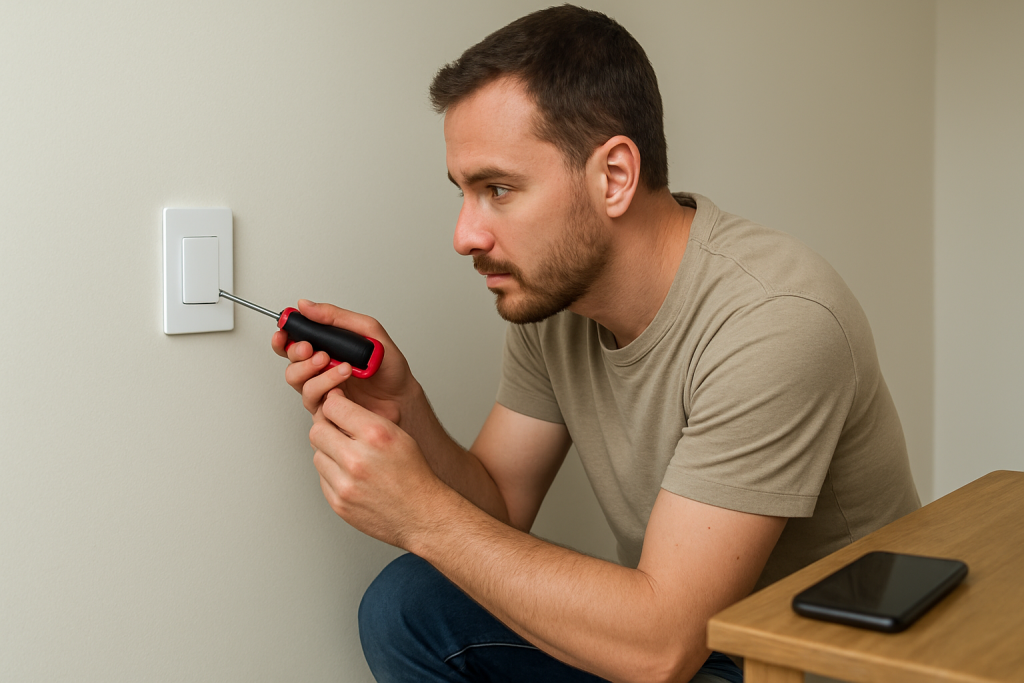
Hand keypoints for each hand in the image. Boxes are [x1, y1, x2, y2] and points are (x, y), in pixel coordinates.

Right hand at [272, 299, 414, 424]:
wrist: (403, 397)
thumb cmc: (388, 368)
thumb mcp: (368, 331)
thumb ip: (337, 317)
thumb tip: (307, 305)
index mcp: (326, 349)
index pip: (293, 343)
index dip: (283, 337)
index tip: (284, 331)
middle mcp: (320, 370)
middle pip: (290, 362)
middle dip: (297, 353)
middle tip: (312, 349)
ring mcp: (322, 390)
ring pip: (297, 381)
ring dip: (313, 371)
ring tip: (340, 365)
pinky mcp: (327, 409)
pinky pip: (313, 399)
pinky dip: (326, 387)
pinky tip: (343, 381)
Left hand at [309, 388, 447, 547]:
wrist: (421, 515)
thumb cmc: (413, 475)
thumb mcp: (399, 435)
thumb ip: (365, 419)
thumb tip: (335, 406)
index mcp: (375, 436)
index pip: (333, 407)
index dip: (333, 403)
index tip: (335, 405)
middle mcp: (357, 459)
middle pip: (318, 430)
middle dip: (326, 426)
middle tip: (337, 429)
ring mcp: (345, 484)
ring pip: (317, 454)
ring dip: (329, 451)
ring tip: (349, 455)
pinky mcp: (338, 502)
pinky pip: (322, 478)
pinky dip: (333, 473)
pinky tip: (351, 474)